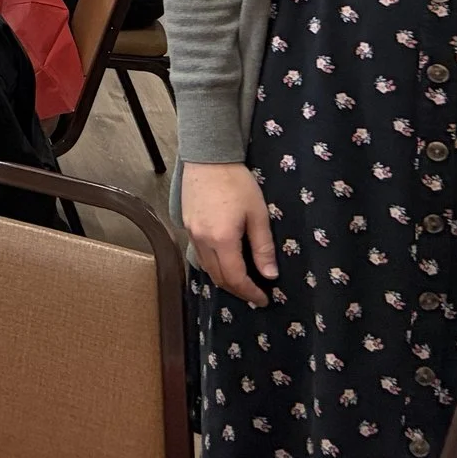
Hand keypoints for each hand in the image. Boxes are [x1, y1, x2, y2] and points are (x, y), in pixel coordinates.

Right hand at [182, 162, 275, 307]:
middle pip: (218, 277)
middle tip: (254, 293)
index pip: (235, 278)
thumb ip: (263, 247)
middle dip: (237, 290)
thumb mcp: (258, 214)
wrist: (208, 157)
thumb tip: (270, 275)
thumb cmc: (237, 182)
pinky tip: (224, 260)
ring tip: (241, 280)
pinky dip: (212, 264)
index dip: (250, 292)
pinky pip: (199, 253)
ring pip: (206, 267)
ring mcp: (191, 232)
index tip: (264, 299)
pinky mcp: (186, 224)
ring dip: (224, 278)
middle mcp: (202, 240)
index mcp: (222, 240)